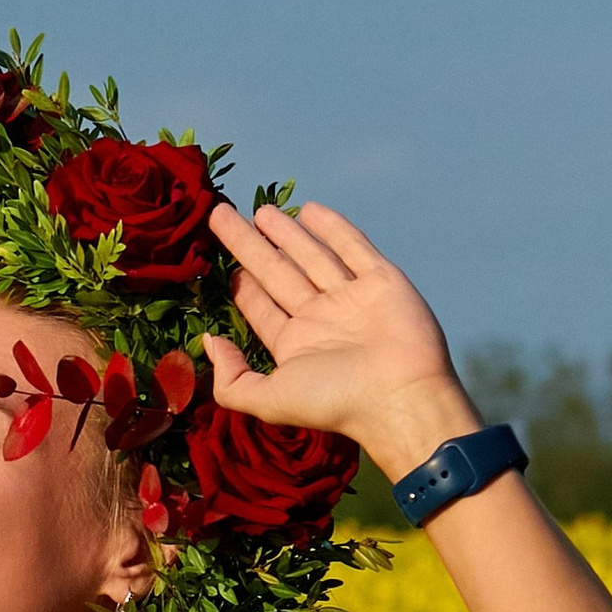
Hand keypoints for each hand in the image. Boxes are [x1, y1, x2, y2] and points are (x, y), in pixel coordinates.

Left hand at [202, 202, 474, 478]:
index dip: (242, 284)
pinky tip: (309, 211)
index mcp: (296, 344)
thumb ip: (232, 379)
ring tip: (261, 209)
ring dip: (286, 233)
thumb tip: (208, 342)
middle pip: (278, 272)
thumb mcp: (269, 400)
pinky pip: (353, 248)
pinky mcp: (382, 281)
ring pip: (312, 256)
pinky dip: (333, 229)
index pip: (262, 307)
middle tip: (222, 215)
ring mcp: (352, 297)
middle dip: (250, 246)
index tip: (221, 262)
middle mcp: (321, 318)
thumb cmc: (336, 401)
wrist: (402, 396)